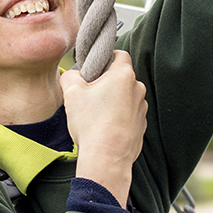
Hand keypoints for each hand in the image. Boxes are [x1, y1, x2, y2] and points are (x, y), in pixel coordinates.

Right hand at [60, 51, 147, 205]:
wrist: (106, 158)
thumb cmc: (91, 123)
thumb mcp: (71, 93)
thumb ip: (70, 76)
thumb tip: (72, 75)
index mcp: (123, 75)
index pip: (120, 54)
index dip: (106, 57)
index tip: (94, 68)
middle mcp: (138, 89)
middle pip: (121, 77)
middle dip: (106, 82)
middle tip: (89, 94)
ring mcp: (142, 109)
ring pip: (125, 97)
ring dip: (113, 101)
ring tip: (95, 115)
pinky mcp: (141, 126)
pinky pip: (128, 115)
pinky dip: (118, 118)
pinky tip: (104, 128)